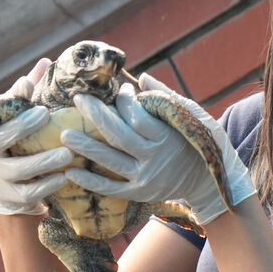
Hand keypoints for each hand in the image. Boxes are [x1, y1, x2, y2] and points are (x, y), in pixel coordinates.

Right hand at [0, 59, 72, 215]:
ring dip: (44, 160)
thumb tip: (47, 62)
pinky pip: (30, 192)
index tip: (27, 86)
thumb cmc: (18, 142)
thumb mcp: (18, 118)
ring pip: (19, 169)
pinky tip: (67, 177)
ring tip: (67, 153)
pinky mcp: (13, 196)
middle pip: (0, 139)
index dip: (9, 99)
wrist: (6, 187)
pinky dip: (48, 184)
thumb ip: (30, 95)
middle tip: (45, 114)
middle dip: (21, 126)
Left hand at [61, 74, 255, 224]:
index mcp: (167, 136)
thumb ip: (166, 98)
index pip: (138, 116)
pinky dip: (90, 182)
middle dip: (96, 115)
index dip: (125, 100)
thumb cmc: (201, 143)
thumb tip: (141, 78)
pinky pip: (111, 189)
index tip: (120, 89)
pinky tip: (72, 173)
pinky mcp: (139, 193)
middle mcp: (155, 157)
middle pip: (118, 135)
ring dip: (85, 147)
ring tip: (64, 135)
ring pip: (110, 160)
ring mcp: (146, 178)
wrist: (209, 182)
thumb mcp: (193, 117)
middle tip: (77, 99)